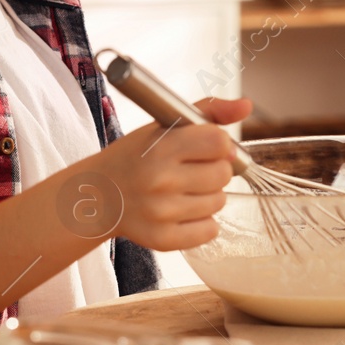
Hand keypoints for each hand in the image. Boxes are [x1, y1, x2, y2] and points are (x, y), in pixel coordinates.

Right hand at [76, 96, 251, 251]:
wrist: (97, 195)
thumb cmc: (136, 156)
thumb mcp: (164, 125)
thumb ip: (208, 111)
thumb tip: (246, 105)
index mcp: (161, 146)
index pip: (219, 142)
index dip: (218, 144)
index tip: (206, 147)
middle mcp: (160, 180)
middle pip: (223, 174)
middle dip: (215, 170)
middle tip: (193, 170)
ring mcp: (161, 213)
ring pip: (219, 202)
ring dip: (208, 195)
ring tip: (183, 190)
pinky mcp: (162, 239)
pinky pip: (210, 230)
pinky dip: (203, 222)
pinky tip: (182, 211)